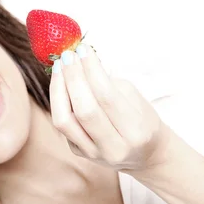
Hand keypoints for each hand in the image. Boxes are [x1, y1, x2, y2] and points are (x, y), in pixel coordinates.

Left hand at [49, 43, 170, 172]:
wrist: (145, 154)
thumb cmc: (142, 120)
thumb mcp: (135, 99)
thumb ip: (109, 83)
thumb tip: (81, 60)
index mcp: (135, 131)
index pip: (107, 96)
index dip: (91, 70)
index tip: (83, 49)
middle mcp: (113, 147)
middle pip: (84, 109)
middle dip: (73, 77)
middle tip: (68, 55)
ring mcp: (93, 153)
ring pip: (64, 120)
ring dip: (58, 89)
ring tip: (60, 68)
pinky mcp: (78, 153)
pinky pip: (62, 125)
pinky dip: (58, 101)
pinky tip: (60, 84)